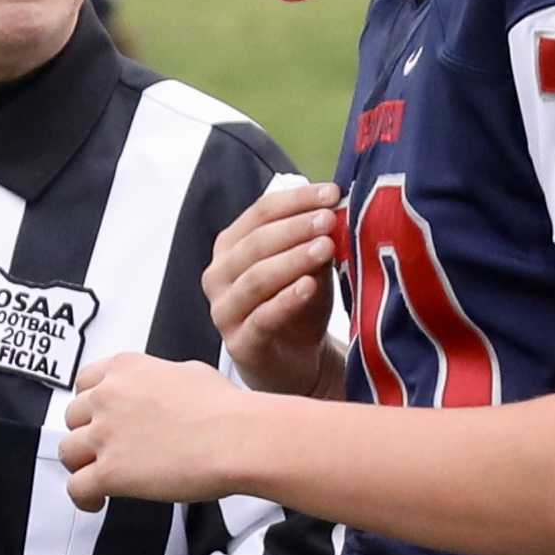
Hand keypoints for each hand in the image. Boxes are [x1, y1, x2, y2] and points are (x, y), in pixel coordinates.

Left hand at [61, 353, 251, 511]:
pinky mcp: (111, 472)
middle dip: (87, 434)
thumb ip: (160, 378)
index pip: (83, 383)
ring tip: (98, 476)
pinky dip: (84, 497)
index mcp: (125, 369)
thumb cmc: (225, 408)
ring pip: (68, 452)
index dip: (90, 405)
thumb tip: (161, 389)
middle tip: (104, 448)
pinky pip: (77, 487)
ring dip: (82, 465)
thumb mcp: (188, 372)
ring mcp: (105, 435)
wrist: (238, 438)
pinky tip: (96, 501)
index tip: (96, 417)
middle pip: (72, 418)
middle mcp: (108, 397)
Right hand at [203, 183, 345, 397]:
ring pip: (256, 279)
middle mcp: (219, 275)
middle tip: (329, 219)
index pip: (260, 213)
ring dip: (292, 260)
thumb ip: (315, 240)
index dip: (295, 200)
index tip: (332, 193)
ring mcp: (225, 311)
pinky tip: (309, 286)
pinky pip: (261, 318)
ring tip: (325, 248)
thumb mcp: (309, 266)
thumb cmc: (298, 305)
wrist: (296, 361)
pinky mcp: (240, 344)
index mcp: (231, 247)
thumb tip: (335, 211)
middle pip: (255, 243)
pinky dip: (286, 300)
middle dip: (295, 228)